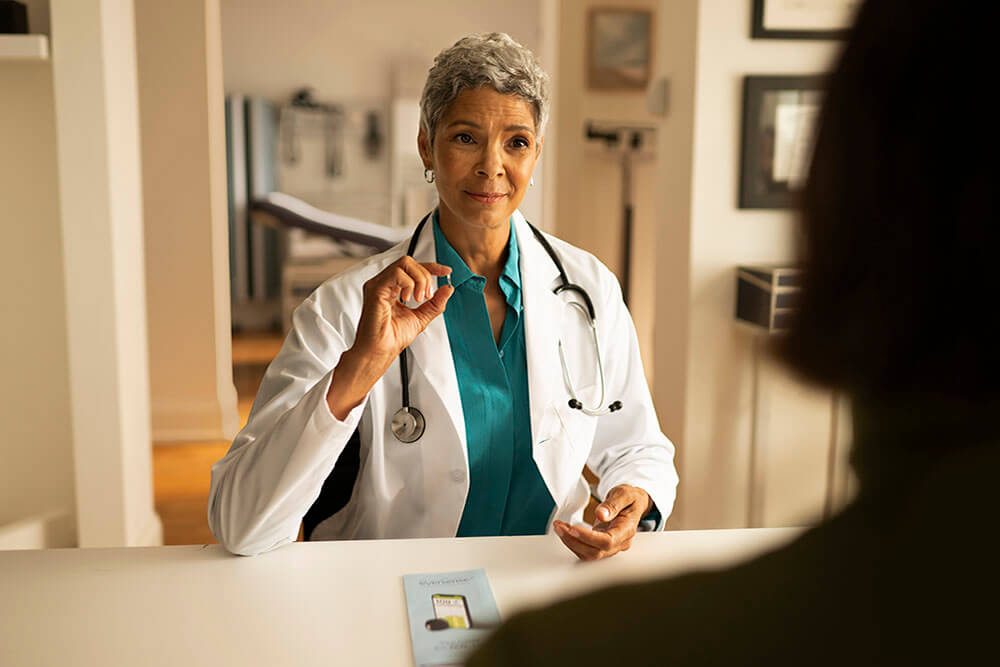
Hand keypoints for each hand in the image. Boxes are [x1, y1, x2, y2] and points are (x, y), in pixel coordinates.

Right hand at [327, 257, 453, 418]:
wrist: (380, 351)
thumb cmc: (392, 338)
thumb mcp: (421, 317)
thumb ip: (435, 303)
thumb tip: (448, 289)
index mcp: (393, 288)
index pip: (412, 268)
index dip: (431, 267)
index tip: (446, 272)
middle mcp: (384, 283)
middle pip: (409, 262)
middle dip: (425, 275)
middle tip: (427, 296)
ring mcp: (378, 284)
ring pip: (404, 263)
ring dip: (419, 279)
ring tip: (420, 298)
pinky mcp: (375, 289)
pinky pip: (396, 273)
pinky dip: (409, 283)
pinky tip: (408, 299)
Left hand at [553, 485, 651, 560]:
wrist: (633, 503)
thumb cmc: (630, 498)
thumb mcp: (624, 494)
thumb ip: (613, 504)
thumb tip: (601, 515)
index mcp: (627, 530)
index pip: (607, 541)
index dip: (588, 537)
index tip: (573, 528)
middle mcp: (620, 542)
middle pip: (595, 551)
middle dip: (574, 541)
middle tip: (559, 526)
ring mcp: (611, 546)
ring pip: (589, 554)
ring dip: (571, 543)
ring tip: (559, 527)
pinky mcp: (602, 545)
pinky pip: (587, 550)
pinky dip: (573, 543)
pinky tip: (565, 532)